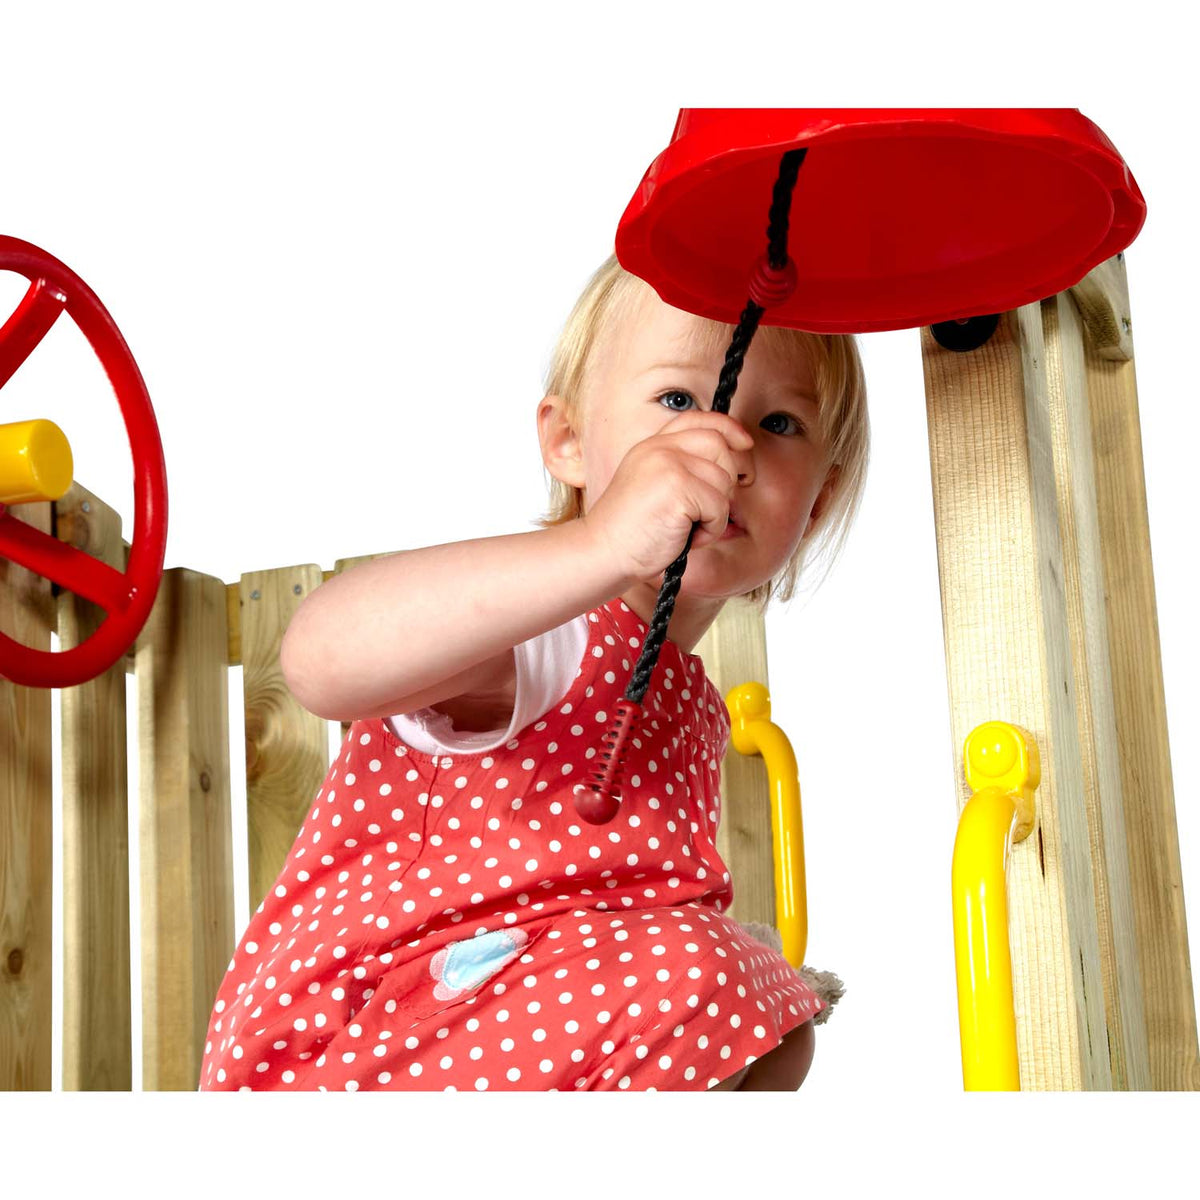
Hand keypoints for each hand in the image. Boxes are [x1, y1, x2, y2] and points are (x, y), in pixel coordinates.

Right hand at [581, 409, 753, 585]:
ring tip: (688, 527)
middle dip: (730, 476)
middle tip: (712, 507)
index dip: (728, 427)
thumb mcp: (652, 487)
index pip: (698, 419)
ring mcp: (668, 465)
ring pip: (724, 479)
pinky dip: (710, 530)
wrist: (603, 552)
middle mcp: (660, 449)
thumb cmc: (631, 531)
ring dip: (716, 512)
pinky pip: (719, 507)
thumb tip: (730, 462)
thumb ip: (681, 468)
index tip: (744, 444)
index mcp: (652, 446)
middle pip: (719, 444)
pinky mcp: (677, 488)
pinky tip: (685, 537)